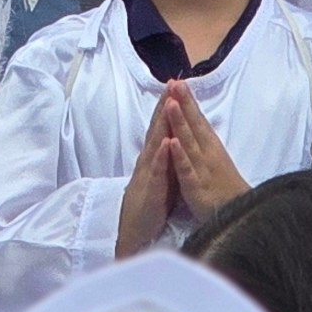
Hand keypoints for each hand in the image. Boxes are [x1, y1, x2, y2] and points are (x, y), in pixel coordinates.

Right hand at [116, 99, 177, 256]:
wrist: (134, 228)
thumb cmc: (151, 200)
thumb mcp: (161, 172)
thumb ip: (167, 154)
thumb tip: (175, 135)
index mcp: (155, 155)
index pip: (162, 125)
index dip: (168, 105)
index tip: (177, 84)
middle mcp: (149, 158)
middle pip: (158, 127)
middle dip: (165, 105)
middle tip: (172, 82)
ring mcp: (149, 171)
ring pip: (156, 143)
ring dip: (161, 123)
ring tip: (168, 103)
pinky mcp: (151, 188)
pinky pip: (156, 170)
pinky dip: (160, 156)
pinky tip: (165, 143)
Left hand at [160, 78, 248, 218]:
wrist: (238, 215)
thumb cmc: (226, 188)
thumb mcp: (215, 161)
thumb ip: (205, 143)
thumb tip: (197, 123)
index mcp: (210, 147)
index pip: (198, 120)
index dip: (188, 101)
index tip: (178, 81)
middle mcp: (207, 153)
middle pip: (194, 125)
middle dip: (184, 103)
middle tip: (175, 82)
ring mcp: (202, 169)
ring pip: (189, 142)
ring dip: (180, 122)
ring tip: (171, 104)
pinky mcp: (196, 186)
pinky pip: (186, 169)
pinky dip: (180, 156)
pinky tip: (172, 142)